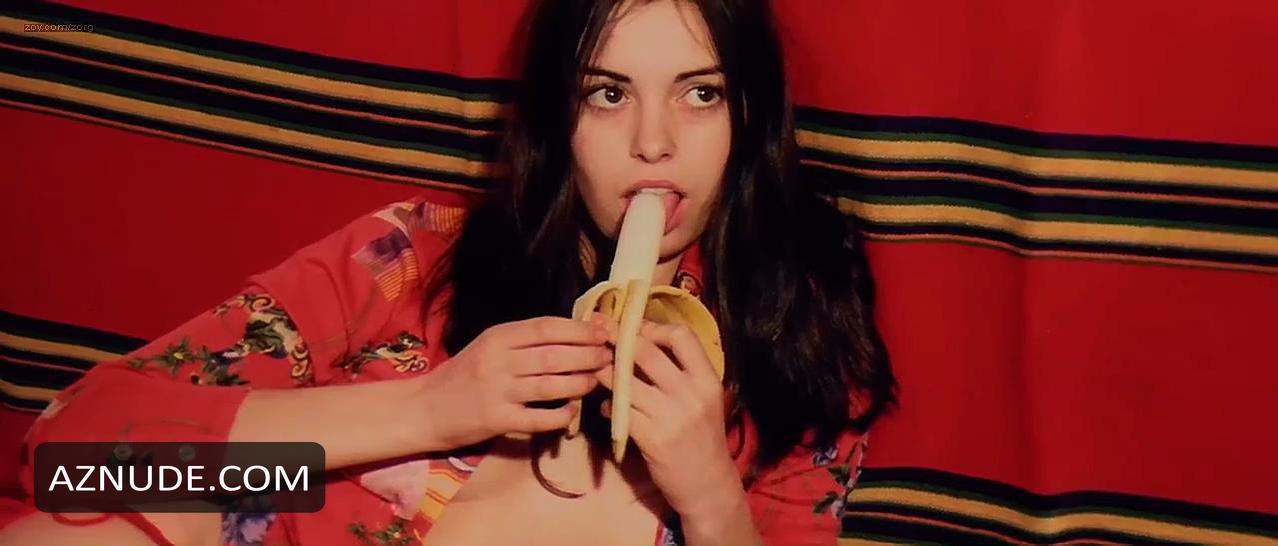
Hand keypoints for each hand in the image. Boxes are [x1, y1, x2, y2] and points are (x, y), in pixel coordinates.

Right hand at [414, 315, 612, 450]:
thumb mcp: (489, 347)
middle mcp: (498, 360)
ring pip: (550, 384)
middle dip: (588, 355)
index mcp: (498, 337)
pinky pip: (538, 417)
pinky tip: (573, 412)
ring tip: (598, 380)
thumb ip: (525, 341)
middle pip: (554, 355)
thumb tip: (575, 332)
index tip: (604, 332)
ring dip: (581, 382)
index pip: (547, 327)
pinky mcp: (496, 420)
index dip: (580, 329)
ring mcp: (497, 391)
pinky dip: (561, 415)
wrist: (425, 408)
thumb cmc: (463, 375)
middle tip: (609, 358)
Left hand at [595, 319, 740, 518]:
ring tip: (597, 372)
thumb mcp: (704, 400)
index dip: (653, 327)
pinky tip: (607, 408)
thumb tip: (642, 342)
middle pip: (646, 351)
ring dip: (605, 373)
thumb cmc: (703, 438)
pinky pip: (619, 411)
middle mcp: (691, 394)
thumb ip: (681, 373)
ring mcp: (670, 416)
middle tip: (599, 334)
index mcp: (707, 380)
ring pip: (625, 381)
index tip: (635, 330)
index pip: (681, 335)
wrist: (707, 485)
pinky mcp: (651, 438)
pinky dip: (607, 406)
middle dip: (617, 340)